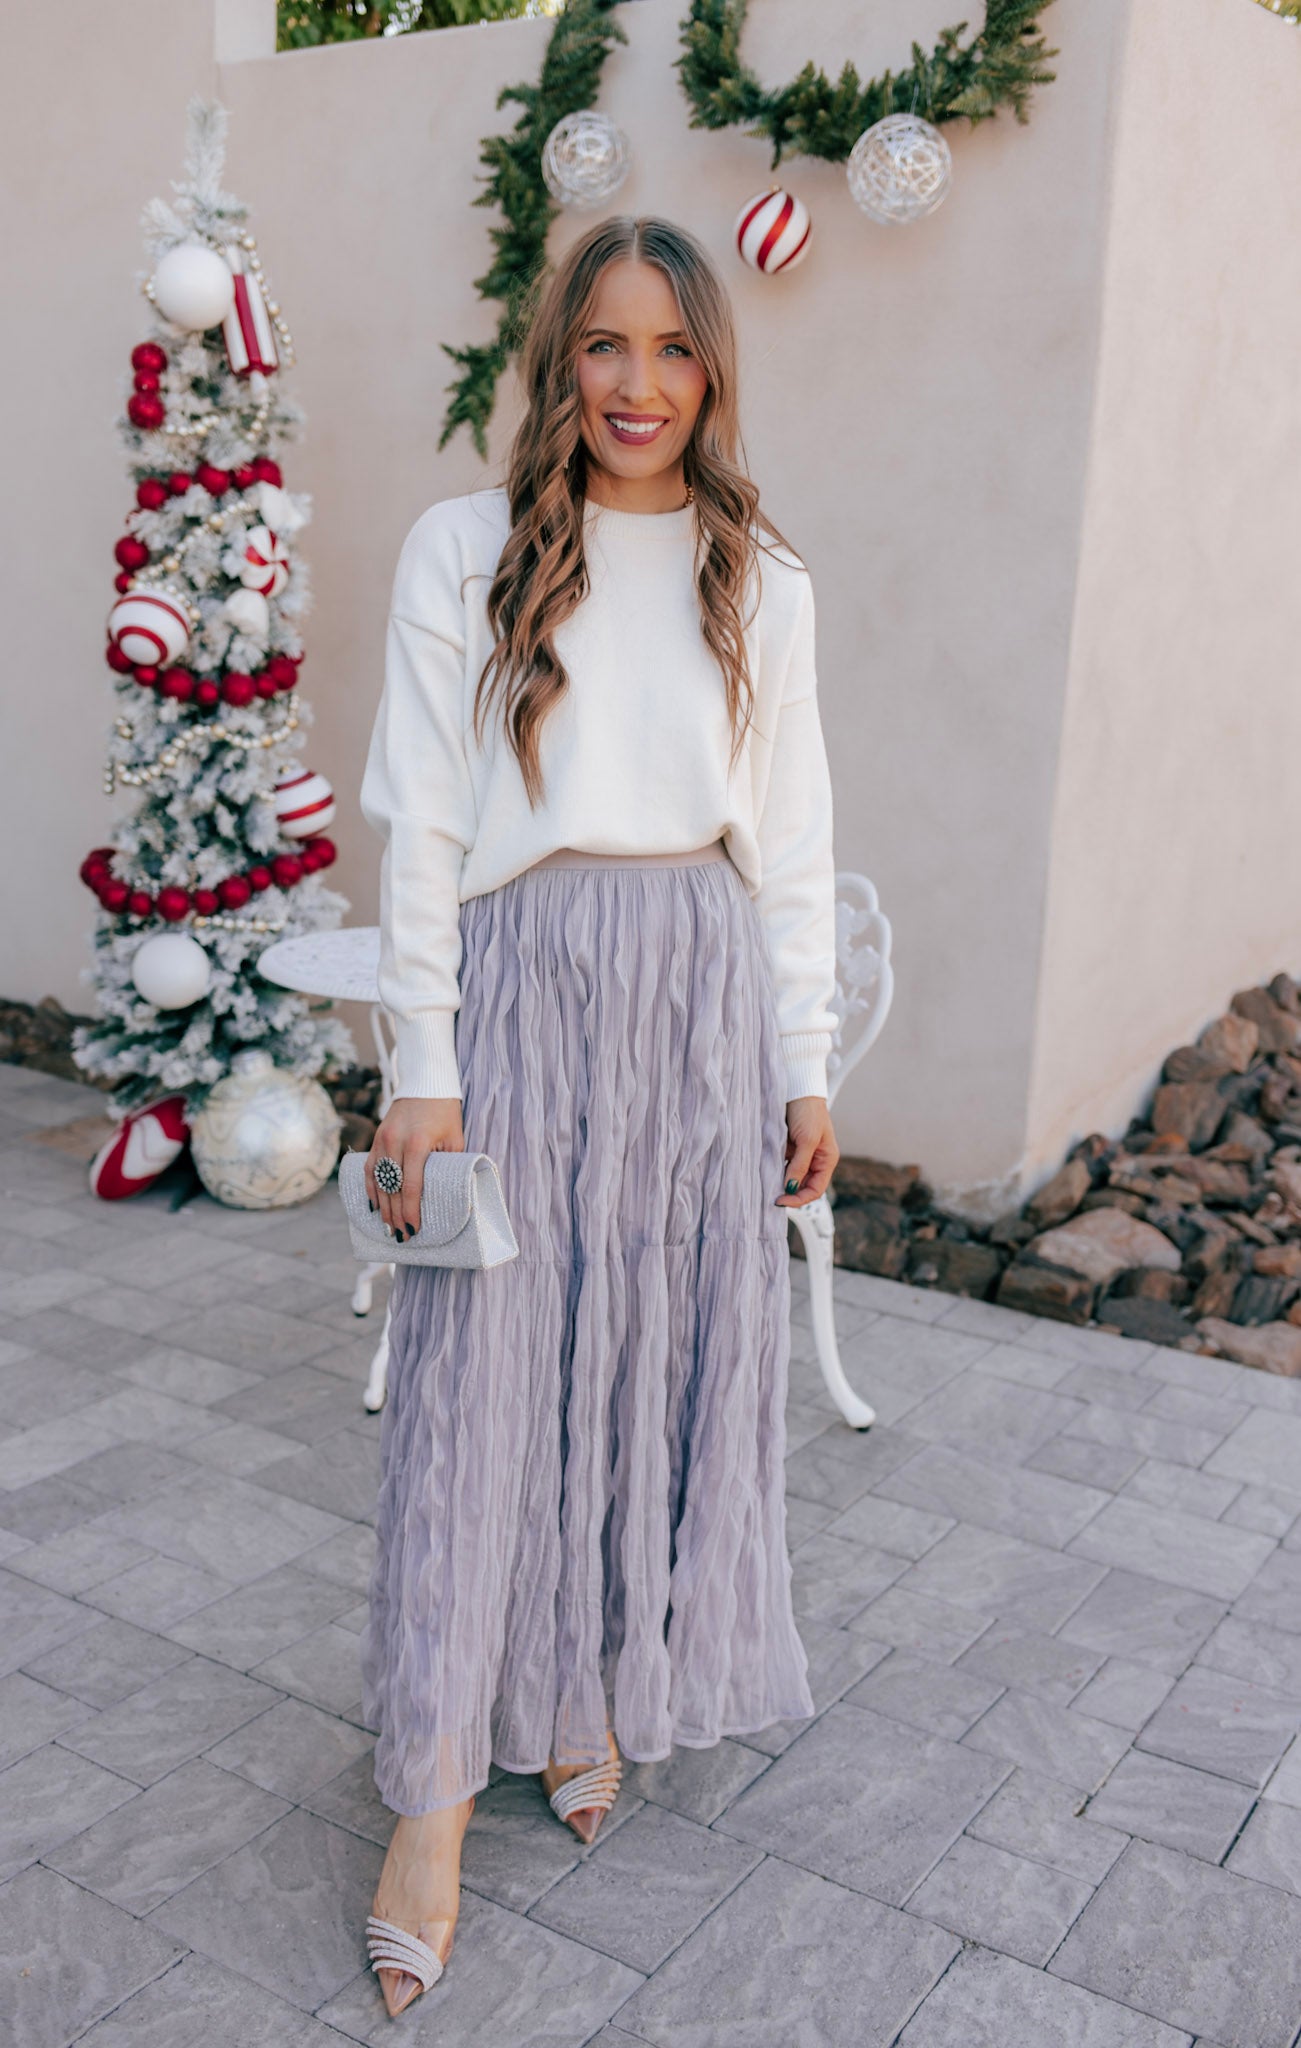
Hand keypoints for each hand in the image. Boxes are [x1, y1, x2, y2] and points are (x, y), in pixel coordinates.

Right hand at [365, 1096, 463, 1241]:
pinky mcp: (376, 1139)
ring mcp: (382, 1140)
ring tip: (388, 1228)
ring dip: (382, 1207)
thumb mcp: (454, 1139)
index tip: (413, 1229)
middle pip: (391, 1189)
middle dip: (395, 1216)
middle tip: (401, 1237)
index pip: (409, 1187)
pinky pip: (369, 1169)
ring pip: (377, 1182)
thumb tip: (448, 1194)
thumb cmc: (445, 1114)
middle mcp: (395, 1143)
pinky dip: (370, 1189)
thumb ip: (449, 1165)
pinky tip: (374, 1206)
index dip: (410, 1212)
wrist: (425, 1084)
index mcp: (417, 1144)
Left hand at [775, 1095, 838, 1206]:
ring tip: (766, 1187)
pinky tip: (764, 1173)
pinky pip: (781, 1165)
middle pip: (803, 1186)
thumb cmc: (808, 1112)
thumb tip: (790, 1187)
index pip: (816, 1190)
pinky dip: (774, 1171)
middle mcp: (815, 1160)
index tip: (781, 1200)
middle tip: (770, 1197)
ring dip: (780, 1183)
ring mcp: (801, 1154)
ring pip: (790, 1177)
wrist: (797, 1089)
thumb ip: (800, 1165)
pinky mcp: (788, 1148)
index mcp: (826, 1160)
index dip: (799, 1199)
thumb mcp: (807, 1140)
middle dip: (789, 1193)